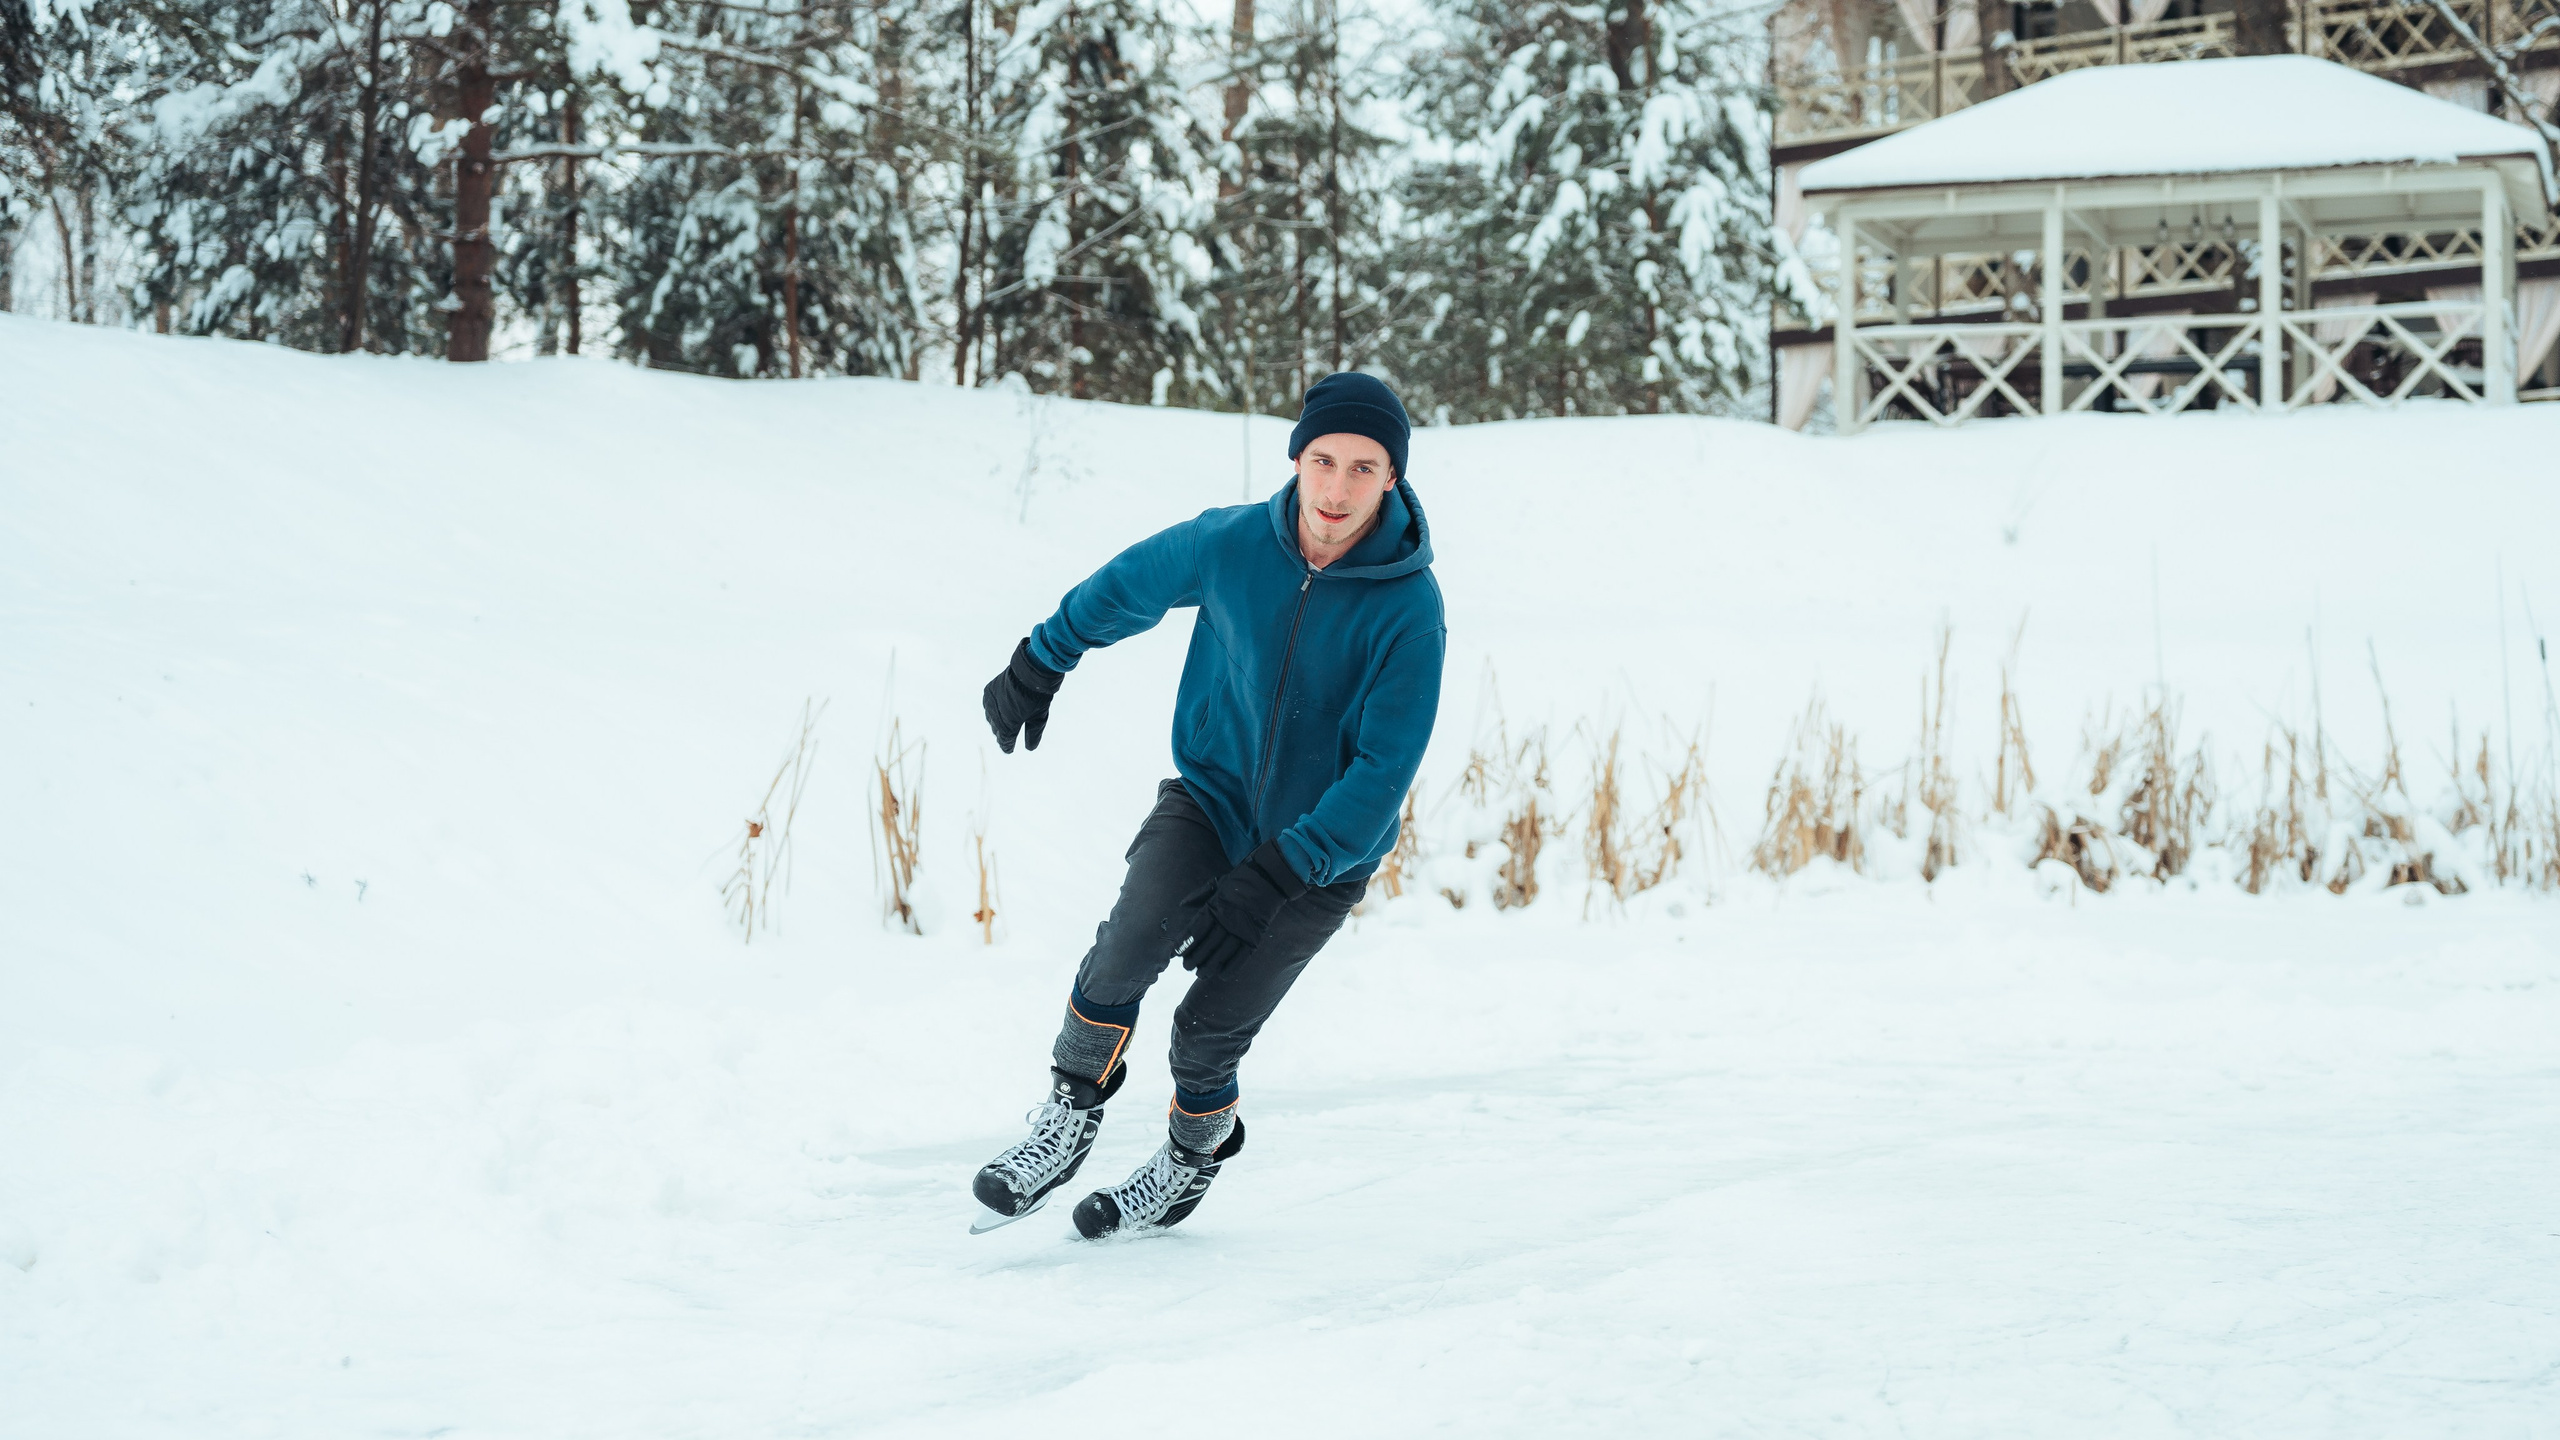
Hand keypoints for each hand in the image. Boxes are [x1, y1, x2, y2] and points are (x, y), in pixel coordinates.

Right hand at [983, 638, 1062, 752]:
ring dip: (997, 721)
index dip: (1008, 746)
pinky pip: (989, 705)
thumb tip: (1030, 748)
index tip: (1010, 750)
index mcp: (1008, 725)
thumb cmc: (1037, 696)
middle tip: (1008, 737)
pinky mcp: (988, 691)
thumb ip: (1033, 734)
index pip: (1005, 741)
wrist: (1029, 671)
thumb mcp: (1039, 718)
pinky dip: (994, 709)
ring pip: (991, 718)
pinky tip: (999, 709)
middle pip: (997, 730)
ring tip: (1004, 722)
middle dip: (1003, 733)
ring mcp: (990, 703)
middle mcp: (995, 716)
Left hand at [1175, 841, 1306, 978]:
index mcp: (1215, 907)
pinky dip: (1232, 967)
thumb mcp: (1216, 883)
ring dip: (1210, 966)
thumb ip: (1198, 895)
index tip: (1176, 953)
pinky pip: (1242, 956)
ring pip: (1222, 954)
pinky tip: (1222, 975)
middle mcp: (1227, 920)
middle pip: (1207, 945)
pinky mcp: (1255, 936)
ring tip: (1201, 975)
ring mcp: (1242, 930)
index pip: (1196, 930)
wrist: (1268, 879)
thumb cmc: (1239, 880)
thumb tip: (1181, 905)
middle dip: (1194, 959)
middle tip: (1186, 967)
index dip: (1185, 943)